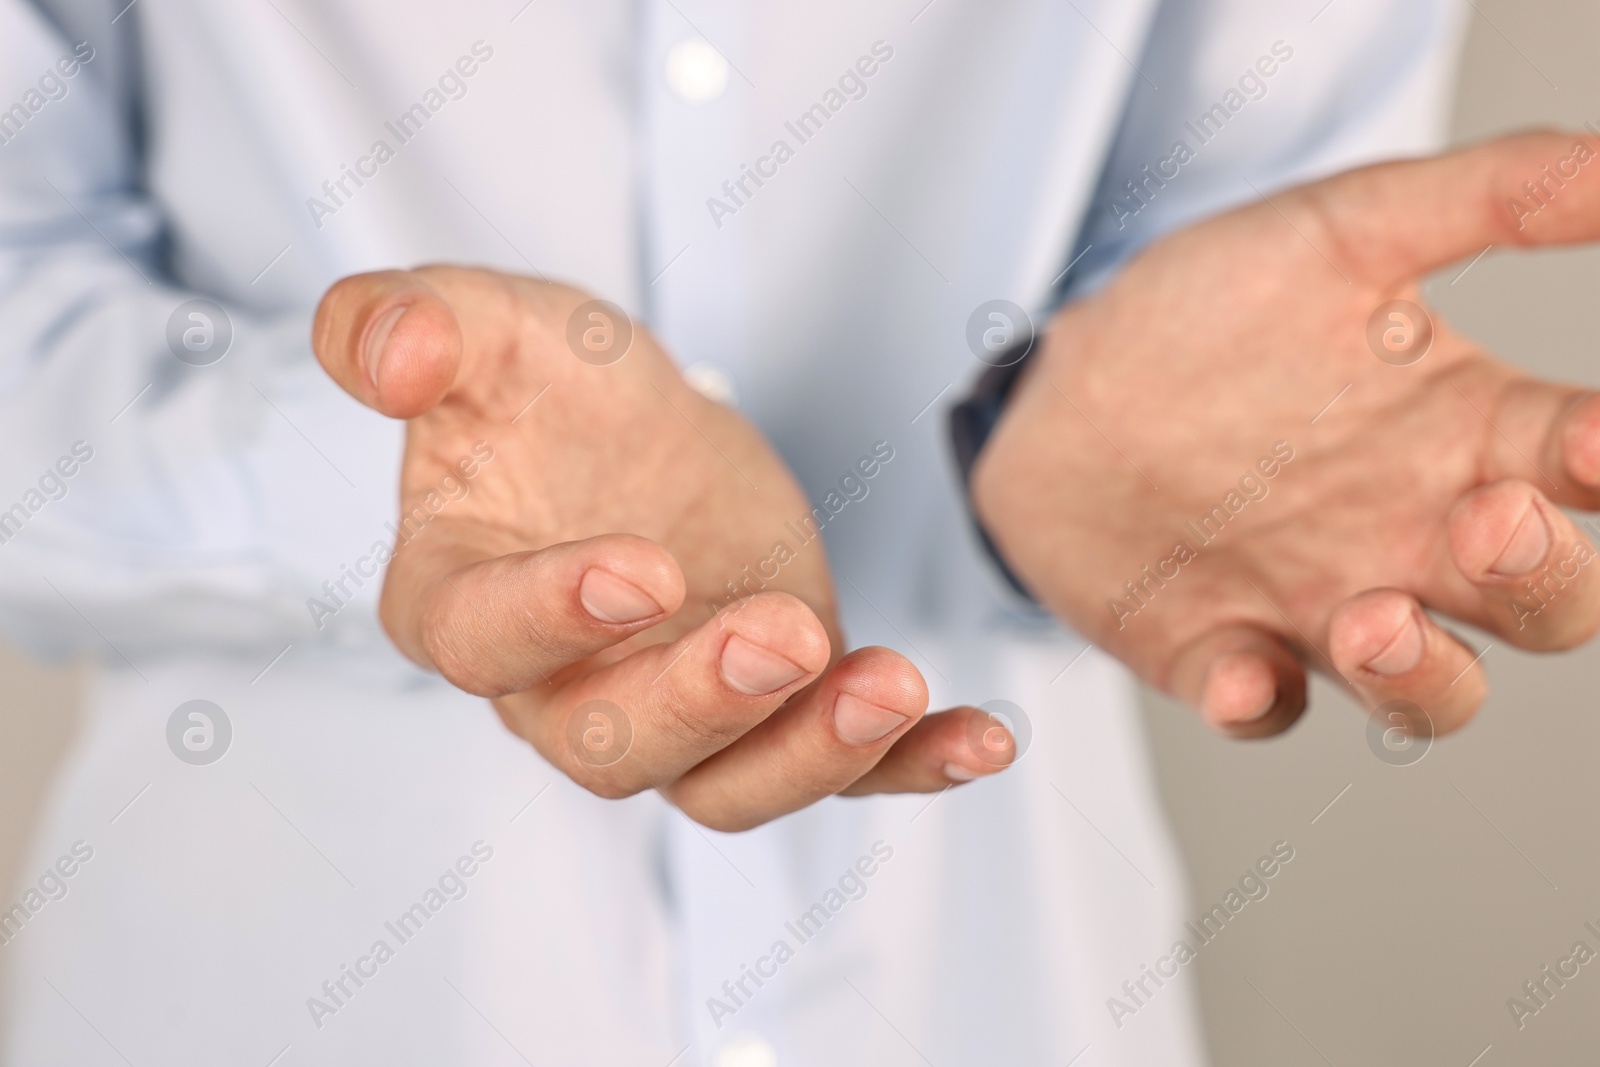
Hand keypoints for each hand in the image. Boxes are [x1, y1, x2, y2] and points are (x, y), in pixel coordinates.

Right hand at [312, 266, 1008, 828]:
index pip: (481, 640)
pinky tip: (980, 737)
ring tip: (892, 684)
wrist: (640, 429)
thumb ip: (411, 322)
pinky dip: (905, 766)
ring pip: (719, 784)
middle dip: (699, 703)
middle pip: (608, 746)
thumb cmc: (548, 390)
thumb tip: (386, 349)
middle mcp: (557, 685)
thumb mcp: (487, 323)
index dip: (550, 619)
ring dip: (806, 751)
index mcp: (464, 597)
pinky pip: (832, 768)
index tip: (640, 569)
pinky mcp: (767, 710)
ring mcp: (669, 709)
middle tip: (784, 630)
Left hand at [974, 131, 1599, 737]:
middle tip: (1489, 521)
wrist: (1058, 385)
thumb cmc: (1206, 313)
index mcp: (1467, 433)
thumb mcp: (1339, 233)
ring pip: (1429, 690)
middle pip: (1543, 603)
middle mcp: (1415, 536)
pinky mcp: (1224, 653)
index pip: (1586, 468)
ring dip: (1424, 675)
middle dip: (1542, 580)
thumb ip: (1483, 198)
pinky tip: (1239, 670)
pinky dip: (1260, 705)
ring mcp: (1324, 607)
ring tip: (1368, 617)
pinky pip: (1266, 709)